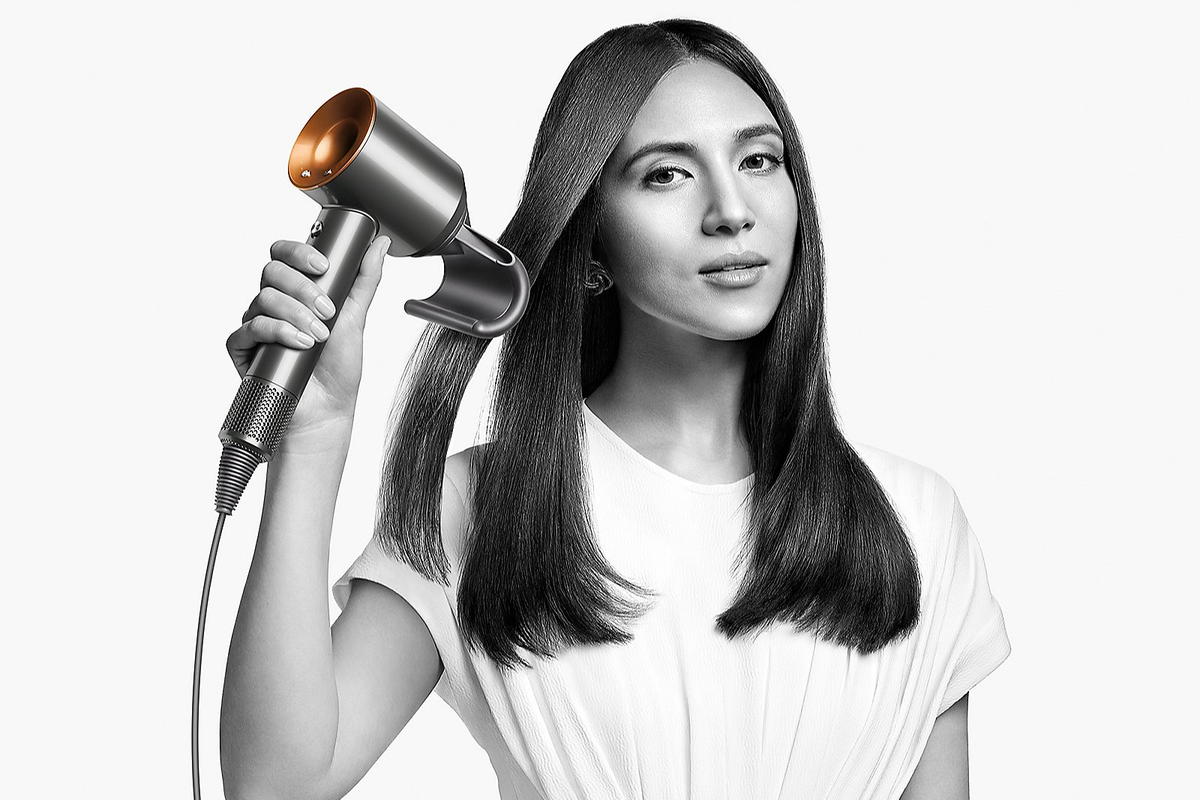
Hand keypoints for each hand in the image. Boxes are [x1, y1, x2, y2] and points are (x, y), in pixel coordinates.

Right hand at [226, 234, 390, 441]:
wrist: (327, 409)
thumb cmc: (338, 367)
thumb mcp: (357, 317)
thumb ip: (365, 278)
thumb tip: (380, 244)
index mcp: (296, 291)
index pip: (285, 255)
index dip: (299, 252)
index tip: (323, 265)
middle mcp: (274, 304)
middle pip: (272, 272)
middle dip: (303, 288)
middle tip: (327, 311)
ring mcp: (257, 324)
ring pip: (263, 298)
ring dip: (296, 313)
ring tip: (318, 335)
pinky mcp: (243, 348)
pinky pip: (250, 327)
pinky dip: (278, 332)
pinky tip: (299, 344)